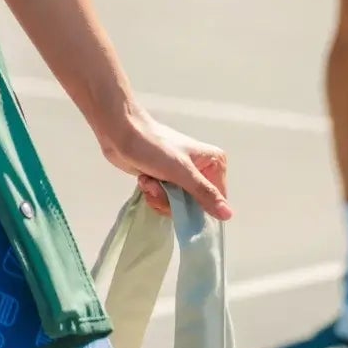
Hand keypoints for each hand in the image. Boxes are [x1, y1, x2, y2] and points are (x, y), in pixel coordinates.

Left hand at [96, 105, 230, 221]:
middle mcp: (201, 171)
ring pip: (178, 205)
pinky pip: (165, 200)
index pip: (216, 201)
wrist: (119, 133)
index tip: (179, 201)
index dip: (197, 206)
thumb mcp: (181, 171)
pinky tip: (144, 180)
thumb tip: (228, 215)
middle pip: (195, 206)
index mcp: (214, 164)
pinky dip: (153, 193)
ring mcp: (181, 176)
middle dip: (173, 202)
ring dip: (159, 197)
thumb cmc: (152, 146)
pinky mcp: (164, 180)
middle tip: (157, 187)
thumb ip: (204, 193)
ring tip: (148, 180)